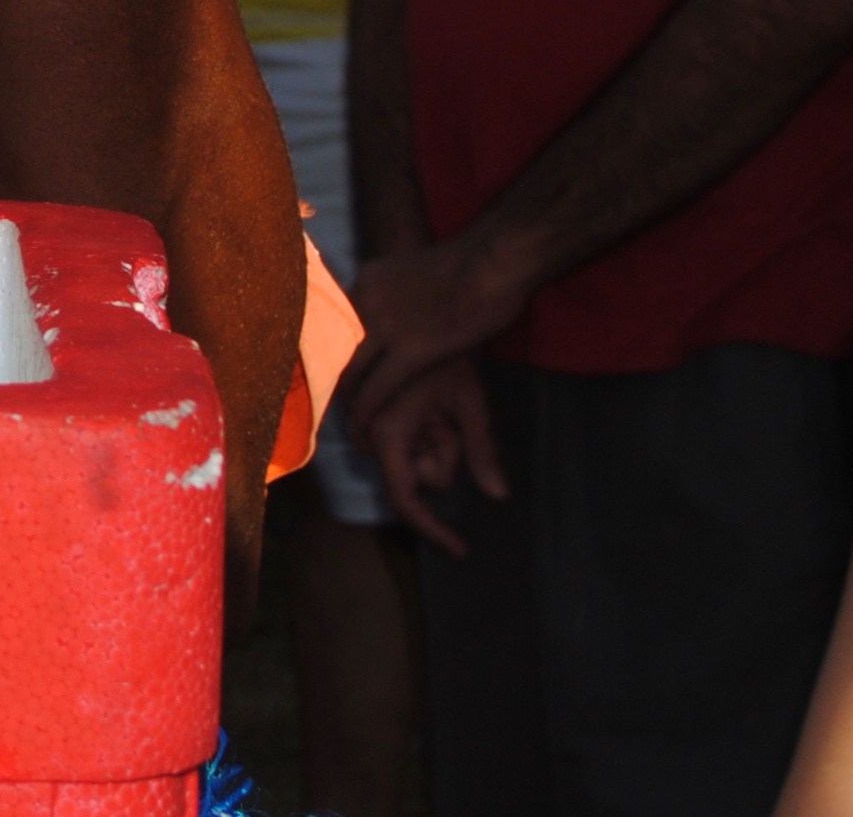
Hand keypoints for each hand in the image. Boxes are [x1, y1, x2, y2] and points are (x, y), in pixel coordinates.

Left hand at [344, 228, 537, 419]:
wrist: (493, 259)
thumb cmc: (469, 265)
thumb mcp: (411, 271)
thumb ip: (392, 292)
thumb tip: (390, 309)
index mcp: (367, 281)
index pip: (333, 324)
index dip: (329, 354)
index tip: (330, 377)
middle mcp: (366, 301)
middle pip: (333, 350)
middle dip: (332, 381)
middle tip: (332, 407)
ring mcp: (386, 324)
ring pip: (350, 372)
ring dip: (346, 402)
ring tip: (347, 424)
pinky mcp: (412, 349)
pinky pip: (377, 388)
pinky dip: (366, 412)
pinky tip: (365, 430)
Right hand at [355, 344, 506, 553]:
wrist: (426, 302)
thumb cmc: (452, 351)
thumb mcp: (471, 401)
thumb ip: (479, 449)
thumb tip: (498, 495)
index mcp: (387, 428)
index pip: (405, 496)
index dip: (432, 529)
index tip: (461, 549)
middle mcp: (362, 423)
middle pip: (407, 472)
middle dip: (436, 457)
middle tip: (454, 423)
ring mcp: (354, 408)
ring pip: (398, 451)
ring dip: (424, 438)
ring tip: (440, 401)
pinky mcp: (354, 392)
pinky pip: (383, 429)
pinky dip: (412, 425)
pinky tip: (425, 397)